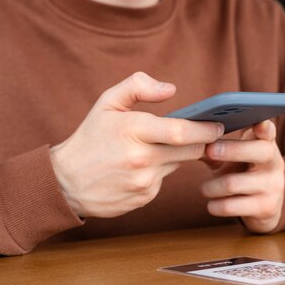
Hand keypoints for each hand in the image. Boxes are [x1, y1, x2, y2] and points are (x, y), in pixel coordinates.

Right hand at [50, 72, 223, 217]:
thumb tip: (171, 89)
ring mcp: (143, 181)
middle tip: (209, 133)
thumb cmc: (90, 138)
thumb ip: (138, 86)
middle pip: (190, 150)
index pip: (182, 131)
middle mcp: (140, 159)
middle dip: (202, 141)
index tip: (219, 124)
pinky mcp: (144, 198)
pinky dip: (161, 170)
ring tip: (162, 145)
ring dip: (178, 154)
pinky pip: (164, 180)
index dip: (206, 129)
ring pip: (178, 164)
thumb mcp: (107, 103)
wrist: (65, 183)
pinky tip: (143, 166)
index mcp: (132, 130)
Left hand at [201, 120, 284, 232]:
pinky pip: (231, 206)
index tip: (258, 121)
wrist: (261, 207)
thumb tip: (187, 136)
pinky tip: (212, 204)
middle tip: (209, 150)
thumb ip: (215, 145)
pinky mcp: (266, 207)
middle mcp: (274, 163)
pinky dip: (215, 205)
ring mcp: (273, 186)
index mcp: (265, 144)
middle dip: (231, 150)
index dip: (264, 126)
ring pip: (234, 183)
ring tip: (204, 188)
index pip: (269, 131)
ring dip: (212, 186)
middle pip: (259, 151)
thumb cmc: (240, 173)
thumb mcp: (231, 157)